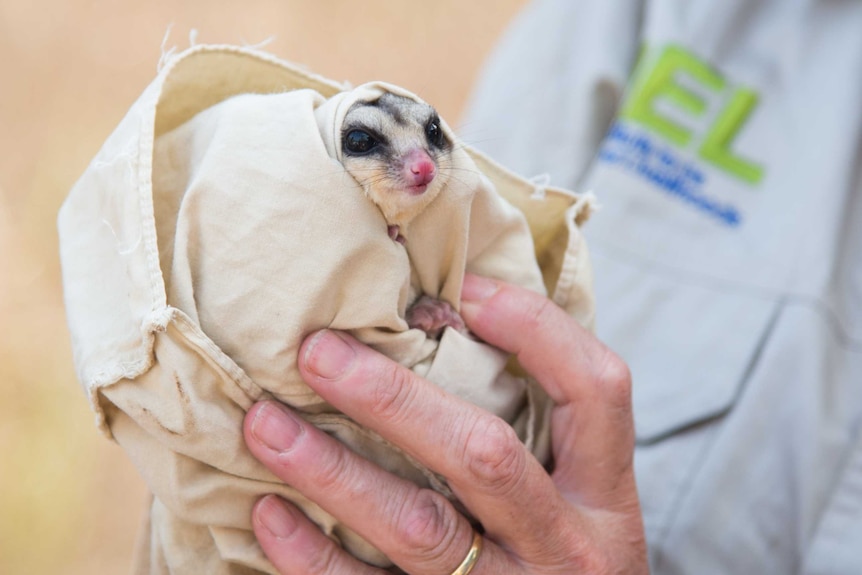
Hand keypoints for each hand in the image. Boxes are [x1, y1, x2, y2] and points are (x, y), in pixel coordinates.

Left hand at [243, 274, 647, 573]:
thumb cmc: (560, 561)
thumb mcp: (578, 501)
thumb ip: (538, 431)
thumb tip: (453, 321)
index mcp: (603, 498)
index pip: (595, 389)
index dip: (533, 326)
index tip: (462, 291)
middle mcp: (564, 547)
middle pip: (484, 456)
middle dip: (394, 399)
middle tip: (317, 353)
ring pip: (418, 528)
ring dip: (333, 471)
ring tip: (265, 424)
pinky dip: (315, 555)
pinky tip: (272, 513)